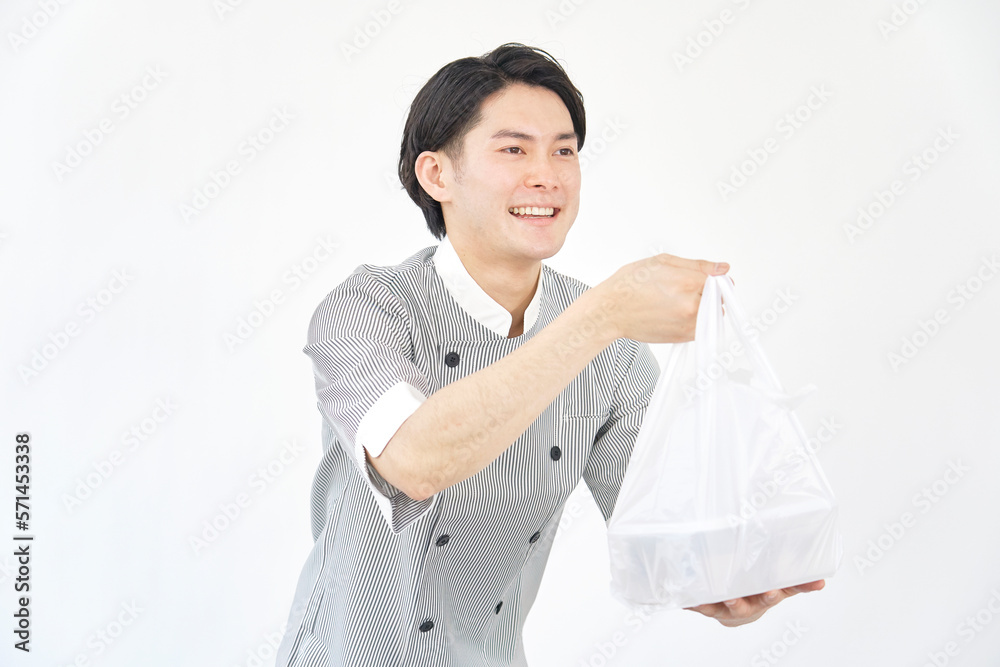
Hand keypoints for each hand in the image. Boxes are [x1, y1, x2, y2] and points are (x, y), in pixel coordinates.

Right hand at [592, 253, 729, 343]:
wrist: (611, 311)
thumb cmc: (630, 285)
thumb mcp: (662, 262)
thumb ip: (697, 265)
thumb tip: (722, 268)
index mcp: (688, 282)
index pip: (721, 280)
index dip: (712, 278)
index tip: (702, 279)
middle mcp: (691, 305)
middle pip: (718, 298)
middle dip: (706, 292)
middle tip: (683, 289)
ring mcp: (688, 324)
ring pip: (711, 314)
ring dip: (701, 307)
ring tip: (676, 302)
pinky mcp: (683, 337)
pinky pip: (701, 327)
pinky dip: (693, 320)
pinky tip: (674, 312)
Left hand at [685, 580, 824, 626]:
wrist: (739, 611)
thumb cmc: (759, 593)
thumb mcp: (781, 587)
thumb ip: (800, 583)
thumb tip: (821, 580)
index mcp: (763, 600)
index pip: (770, 599)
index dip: (771, 596)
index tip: (771, 592)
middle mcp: (744, 606)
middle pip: (742, 607)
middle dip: (739, 603)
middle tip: (732, 598)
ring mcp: (724, 608)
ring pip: (716, 609)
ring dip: (710, 605)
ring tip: (700, 600)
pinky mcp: (708, 607)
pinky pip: (698, 606)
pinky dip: (691, 603)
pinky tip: (684, 599)